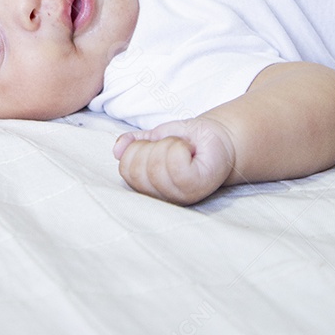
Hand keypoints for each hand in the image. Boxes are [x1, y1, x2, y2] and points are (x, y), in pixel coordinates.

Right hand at [113, 117, 235, 204]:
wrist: (217, 137)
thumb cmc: (187, 140)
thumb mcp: (155, 137)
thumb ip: (134, 143)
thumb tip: (117, 150)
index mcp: (148, 187)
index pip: (125, 169)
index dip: (137, 148)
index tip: (156, 145)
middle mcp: (162, 197)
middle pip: (137, 169)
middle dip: (152, 146)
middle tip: (171, 145)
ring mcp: (179, 195)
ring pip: (155, 165)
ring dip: (169, 145)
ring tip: (182, 148)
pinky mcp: (196, 187)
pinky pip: (175, 164)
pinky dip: (179, 148)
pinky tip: (189, 151)